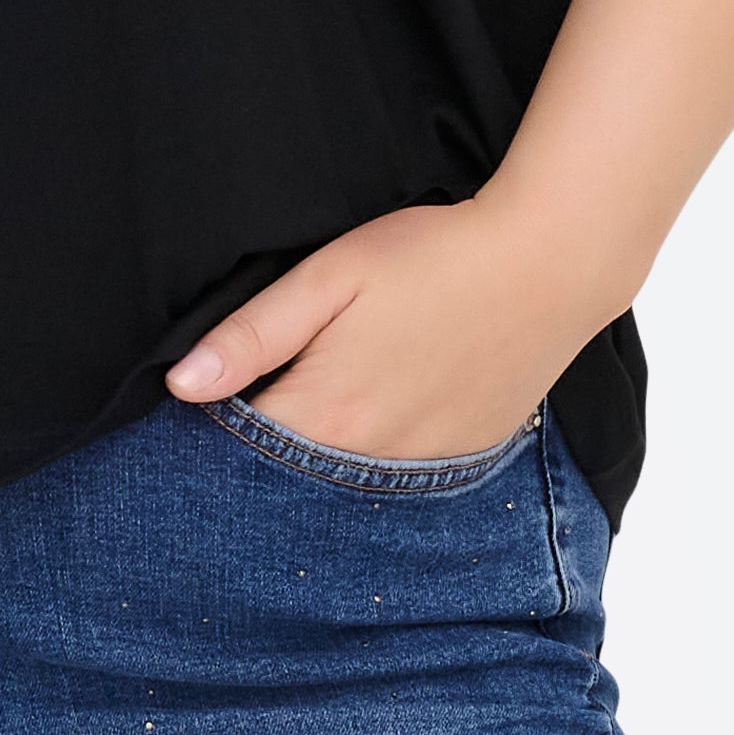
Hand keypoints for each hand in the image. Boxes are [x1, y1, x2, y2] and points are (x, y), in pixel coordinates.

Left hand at [162, 195, 600, 462]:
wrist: (551, 261)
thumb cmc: (434, 255)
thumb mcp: (329, 277)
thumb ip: (253, 335)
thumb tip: (182, 385)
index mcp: (325, 413)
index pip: (241, 448)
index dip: (224, 422)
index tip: (223, 395)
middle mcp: (370, 458)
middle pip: (292, 474)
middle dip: (273, 446)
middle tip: (287, 385)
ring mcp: (423, 464)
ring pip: (348, 479)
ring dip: (331, 450)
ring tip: (347, 387)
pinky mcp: (464, 456)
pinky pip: (404, 473)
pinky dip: (385, 450)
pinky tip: (395, 399)